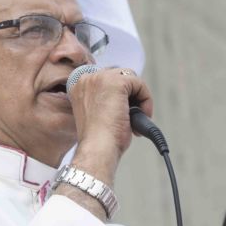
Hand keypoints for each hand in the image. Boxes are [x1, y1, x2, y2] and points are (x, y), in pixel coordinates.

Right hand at [67, 68, 152, 184]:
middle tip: (131, 118)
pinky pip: (140, 84)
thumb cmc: (98, 140)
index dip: (120, 95)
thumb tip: (127, 98)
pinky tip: (141, 116)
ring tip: (136, 120)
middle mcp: (87, 78)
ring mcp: (100, 78)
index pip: (107, 79)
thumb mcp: (97, 114)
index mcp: (79, 86)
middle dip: (130, 97)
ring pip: (132, 79)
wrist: (98, 149)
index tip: (122, 111)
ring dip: (139, 99)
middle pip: (120, 76)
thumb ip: (106, 100)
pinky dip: (146, 100)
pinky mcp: (116, 82)